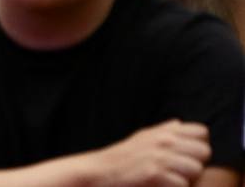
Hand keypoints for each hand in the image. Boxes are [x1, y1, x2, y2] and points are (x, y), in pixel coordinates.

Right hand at [94, 120, 210, 186]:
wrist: (100, 171)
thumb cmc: (123, 157)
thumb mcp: (143, 137)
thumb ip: (164, 130)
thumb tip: (179, 123)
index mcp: (163, 131)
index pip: (202, 132)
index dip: (198, 145)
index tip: (187, 155)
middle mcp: (164, 140)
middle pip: (204, 151)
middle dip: (197, 163)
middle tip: (180, 171)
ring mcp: (159, 157)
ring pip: (197, 169)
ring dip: (187, 178)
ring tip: (171, 179)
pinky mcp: (153, 174)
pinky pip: (182, 184)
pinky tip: (161, 186)